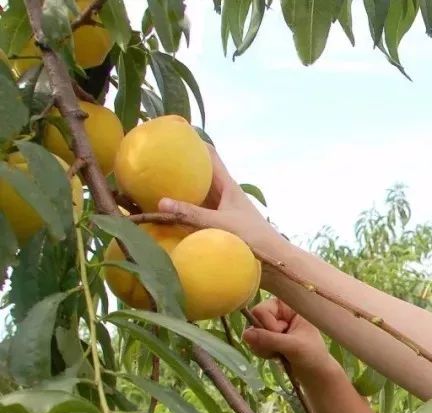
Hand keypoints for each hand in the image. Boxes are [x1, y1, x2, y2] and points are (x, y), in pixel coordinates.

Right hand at [158, 144, 275, 251]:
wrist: (273, 256)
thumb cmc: (252, 236)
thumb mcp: (220, 224)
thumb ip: (191, 214)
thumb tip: (161, 202)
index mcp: (227, 184)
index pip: (210, 155)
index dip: (194, 141)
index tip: (174, 132)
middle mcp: (223, 192)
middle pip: (200, 171)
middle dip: (182, 163)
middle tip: (156, 156)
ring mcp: (220, 206)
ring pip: (198, 189)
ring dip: (181, 184)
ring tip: (155, 178)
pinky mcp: (218, 220)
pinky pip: (197, 206)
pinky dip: (184, 204)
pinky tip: (168, 207)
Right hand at [241, 298, 337, 378]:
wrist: (316, 373)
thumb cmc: (313, 356)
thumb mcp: (294, 346)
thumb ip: (270, 339)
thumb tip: (245, 334)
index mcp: (289, 307)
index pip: (262, 309)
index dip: (267, 324)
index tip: (282, 334)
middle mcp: (279, 313)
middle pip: (254, 320)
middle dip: (263, 338)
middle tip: (279, 348)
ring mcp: (272, 326)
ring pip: (252, 333)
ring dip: (262, 347)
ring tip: (279, 353)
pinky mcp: (268, 338)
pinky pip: (253, 342)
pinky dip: (261, 351)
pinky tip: (275, 356)